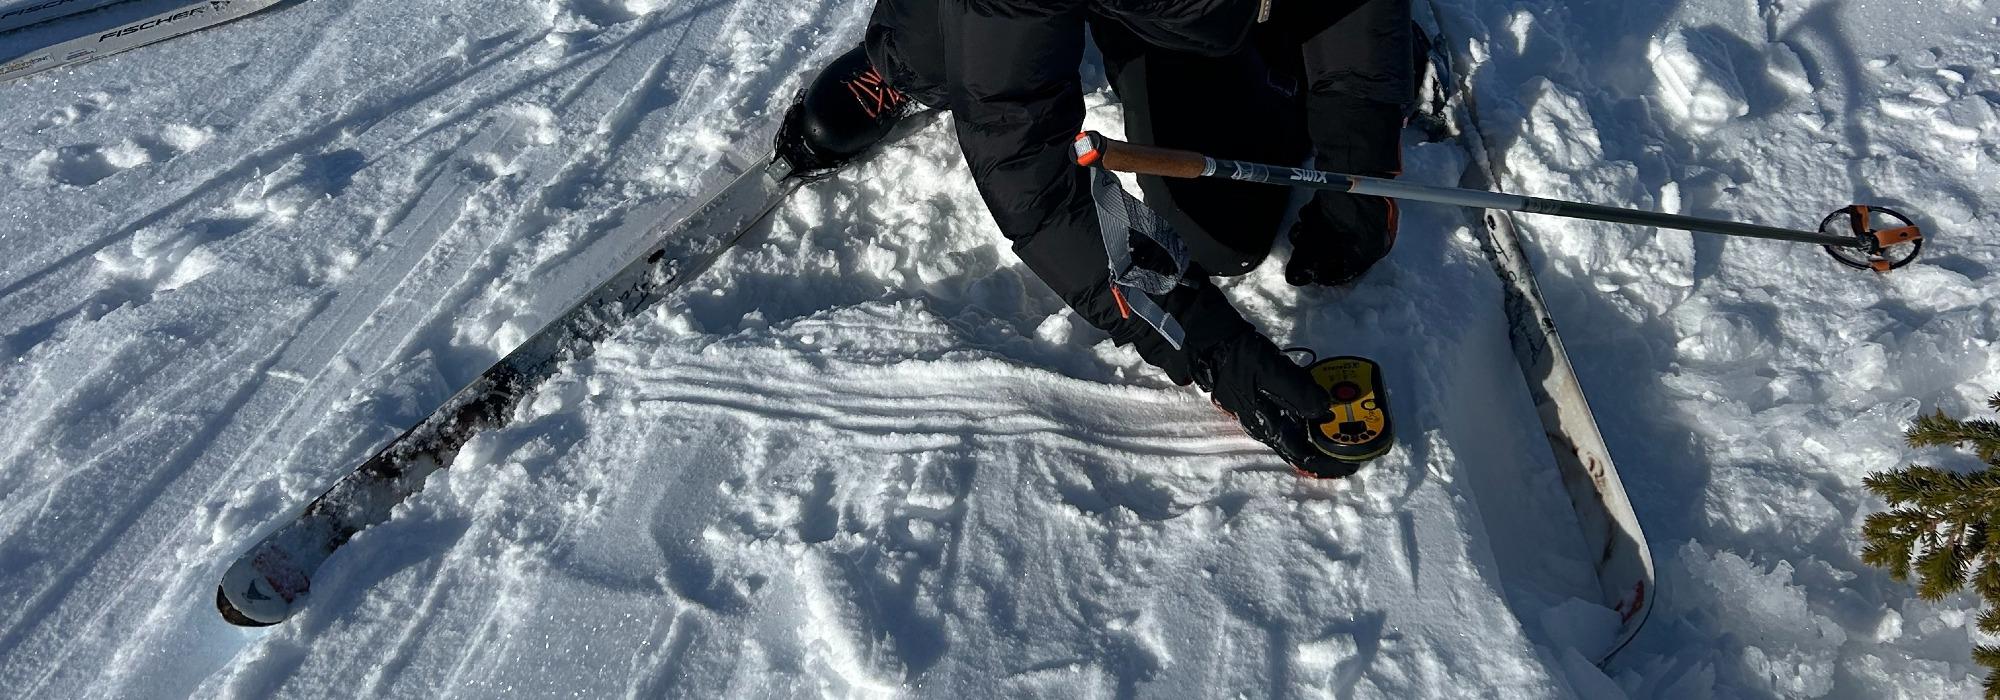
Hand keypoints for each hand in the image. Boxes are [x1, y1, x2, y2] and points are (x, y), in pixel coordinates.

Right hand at [1193, 334, 1358, 477]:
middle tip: (1354, 443)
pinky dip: (1309, 417)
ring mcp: (1262, 414)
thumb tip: (1325, 410)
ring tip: (1342, 426)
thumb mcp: (1274, 372)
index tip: (1352, 463)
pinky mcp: (1262, 401)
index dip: (1328, 463)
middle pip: (1300, 448)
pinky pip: (1291, 417)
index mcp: (1269, 426)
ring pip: (1296, 433)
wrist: (1213, 342)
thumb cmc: (1243, 359)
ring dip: (1319, 434)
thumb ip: (1300, 393)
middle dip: (1327, 449)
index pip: (1303, 457)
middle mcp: (1266, 427)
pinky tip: (1319, 407)